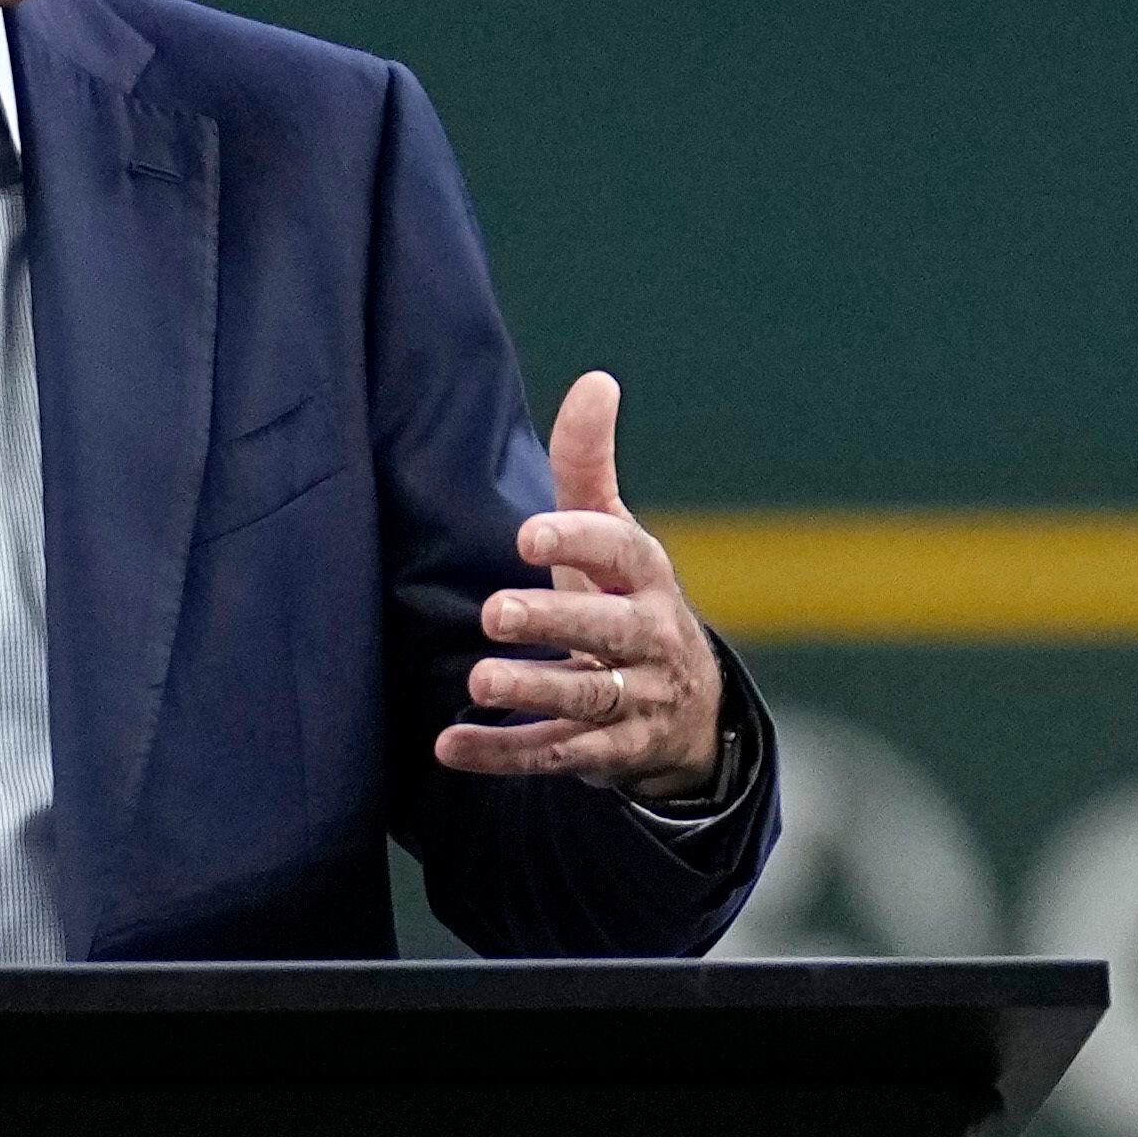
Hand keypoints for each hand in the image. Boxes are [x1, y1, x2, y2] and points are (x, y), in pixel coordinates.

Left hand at [436, 370, 727, 800]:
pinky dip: (504, 754)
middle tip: (494, 612)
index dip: (578, 541)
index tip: (528, 534)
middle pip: (606, 630)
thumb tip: (596, 380)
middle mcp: (648, 638)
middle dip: (554, 622)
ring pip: (586, 698)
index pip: (619, 551)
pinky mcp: (607, 754)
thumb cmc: (625, 602)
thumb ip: (589, 468)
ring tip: (479, 682)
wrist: (686, 713)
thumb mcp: (613, 538)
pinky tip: (451, 747)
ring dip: (532, 690)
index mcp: (645, 576)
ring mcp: (633, 701)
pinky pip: (556, 755)